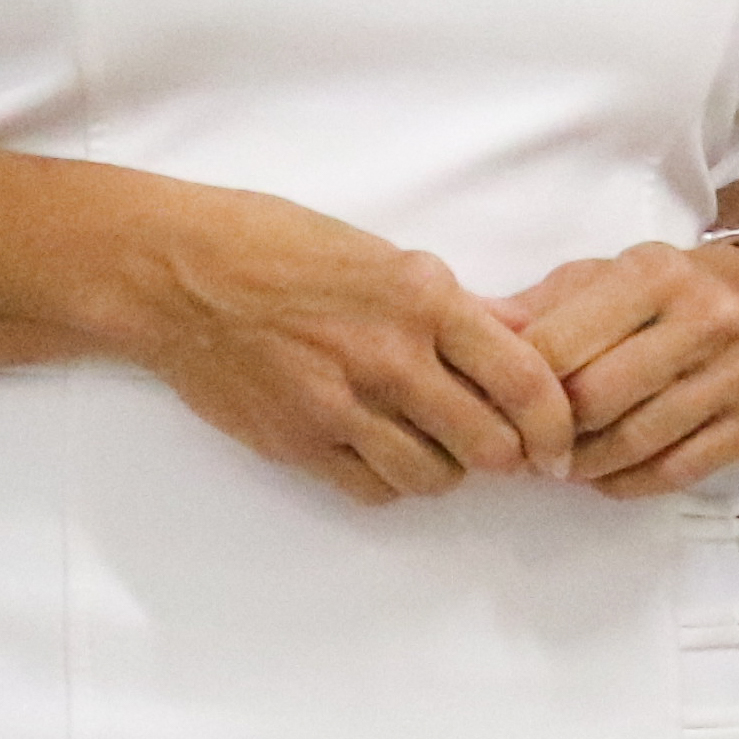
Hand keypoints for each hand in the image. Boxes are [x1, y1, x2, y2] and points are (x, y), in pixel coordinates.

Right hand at [106, 185, 573, 504]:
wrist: (177, 275)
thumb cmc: (282, 248)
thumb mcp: (387, 256)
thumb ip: (463, 306)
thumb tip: (531, 336)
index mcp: (425, 300)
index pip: (526, 381)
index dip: (558, 424)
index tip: (561, 443)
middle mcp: (390, 357)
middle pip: (491, 446)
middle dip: (508, 453)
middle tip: (502, 445)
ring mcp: (341, 407)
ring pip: (435, 477)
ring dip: (449, 468)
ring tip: (437, 441)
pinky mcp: (298, 443)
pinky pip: (374, 490)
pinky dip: (393, 480)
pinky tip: (385, 450)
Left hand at [513, 239, 738, 496]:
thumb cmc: (669, 291)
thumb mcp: (602, 277)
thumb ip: (537, 308)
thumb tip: (468, 336)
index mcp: (656, 274)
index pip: (560, 344)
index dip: (515, 386)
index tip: (495, 407)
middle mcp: (708, 319)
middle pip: (596, 399)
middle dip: (548, 433)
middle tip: (524, 447)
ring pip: (635, 443)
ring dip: (582, 465)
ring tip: (559, 462)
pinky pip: (674, 472)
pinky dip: (626, 483)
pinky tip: (605, 474)